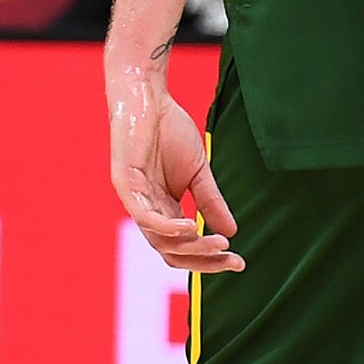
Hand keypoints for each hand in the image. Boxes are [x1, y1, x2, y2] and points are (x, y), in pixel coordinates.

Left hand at [108, 52, 239, 271]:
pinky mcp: (124, 183)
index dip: (209, 258)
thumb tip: (233, 234)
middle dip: (202, 260)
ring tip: (219, 244)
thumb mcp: (199, 173)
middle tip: (234, 260)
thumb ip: (211, 202)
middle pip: (170, 251)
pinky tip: (190, 228)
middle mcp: (146, 209)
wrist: (148, 100)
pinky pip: (143, 215)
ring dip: (191, 246)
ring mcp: (133, 198)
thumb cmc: (170, 133)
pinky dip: (166, 227)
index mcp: (163, 209)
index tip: (239, 262)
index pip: (183, 246)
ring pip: (158, 239)